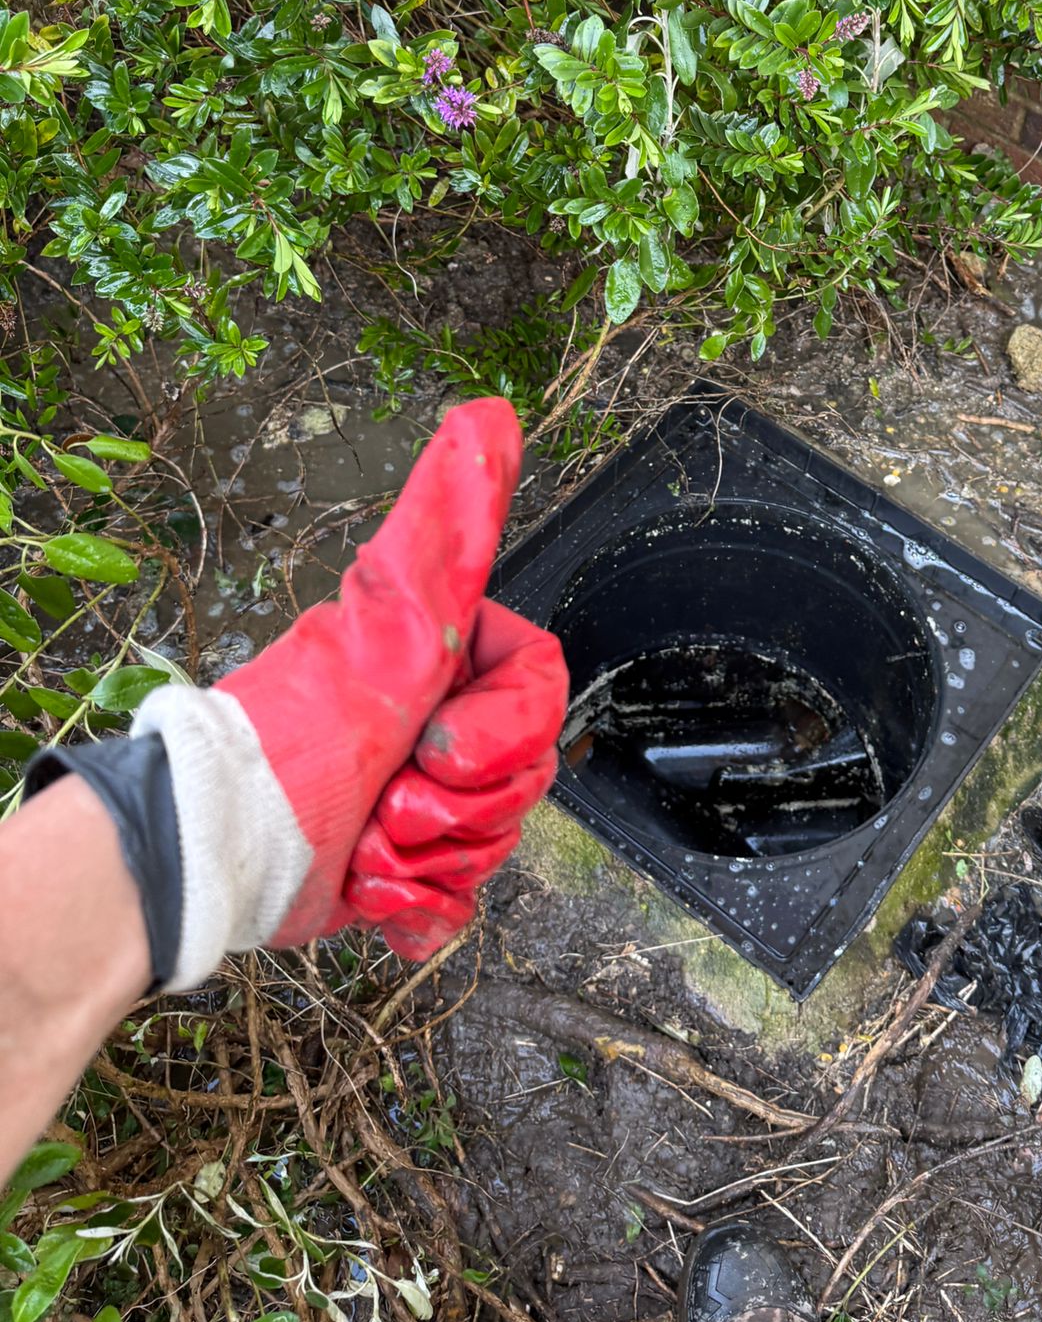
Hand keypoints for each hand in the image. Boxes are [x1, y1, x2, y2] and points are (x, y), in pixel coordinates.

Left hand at [114, 398, 566, 982]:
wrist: (220, 854)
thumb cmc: (297, 740)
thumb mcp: (391, 625)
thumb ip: (447, 528)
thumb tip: (490, 415)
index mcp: (444, 658)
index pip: (541, 695)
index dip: (503, 732)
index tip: (442, 741)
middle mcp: (436, 720)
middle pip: (526, 774)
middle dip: (462, 804)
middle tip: (394, 796)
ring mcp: (421, 797)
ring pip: (497, 841)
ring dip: (430, 855)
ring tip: (366, 840)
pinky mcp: (402, 870)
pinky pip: (460, 900)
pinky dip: (415, 907)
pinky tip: (370, 889)